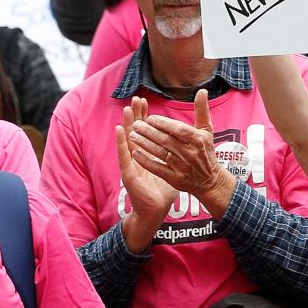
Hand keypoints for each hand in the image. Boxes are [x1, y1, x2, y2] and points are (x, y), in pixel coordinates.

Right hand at [116, 96, 177, 251]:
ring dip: (126, 124)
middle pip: (135, 131)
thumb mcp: (175, 164)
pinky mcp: (129, 173)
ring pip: (128, 140)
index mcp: (149, 152)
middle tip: (135, 99)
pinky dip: (121, 142)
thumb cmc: (165, 187)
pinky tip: (119, 131)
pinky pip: (124, 155)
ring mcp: (132, 164)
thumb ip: (179, 151)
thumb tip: (188, 139)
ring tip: (126, 109)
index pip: (146, 130)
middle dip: (135, 115)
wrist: (157, 209)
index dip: (144, 116)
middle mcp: (139, 156)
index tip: (145, 100)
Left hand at [129, 90, 237, 217]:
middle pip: (166, 140)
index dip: (164, 123)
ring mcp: (182, 167)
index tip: (150, 117)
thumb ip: (202, 110)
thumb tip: (202, 90)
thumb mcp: (207, 130)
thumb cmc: (206, 150)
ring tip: (132, 135)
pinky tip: (135, 154)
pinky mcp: (175, 179)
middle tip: (136, 124)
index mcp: (198, 139)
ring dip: (144, 144)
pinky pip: (157, 168)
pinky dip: (146, 161)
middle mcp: (190, 153)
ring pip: (160, 153)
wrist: (209, 180)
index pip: (178, 129)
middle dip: (149, 132)